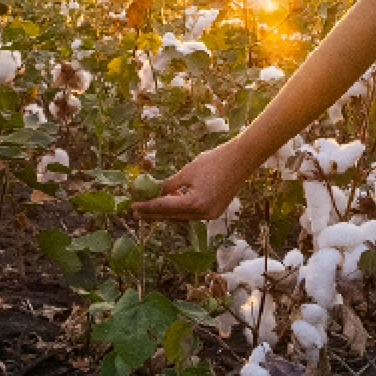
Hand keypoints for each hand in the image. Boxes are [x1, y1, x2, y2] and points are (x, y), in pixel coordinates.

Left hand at [132, 140, 255, 220]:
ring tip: (150, 206)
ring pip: (182, 216)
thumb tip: (152, 190)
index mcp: (196, 204)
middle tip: (137, 211)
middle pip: (173, 216)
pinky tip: (171, 200)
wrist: (242, 159)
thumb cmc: (215, 161)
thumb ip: (169, 184)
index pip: (165, 208)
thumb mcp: (188, 171)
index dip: (148, 206)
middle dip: (154, 213)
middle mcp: (204, 214)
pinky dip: (180, 208)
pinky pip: (192, 213)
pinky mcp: (215, 211)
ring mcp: (211, 214)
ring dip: (166, 211)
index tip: (133, 206)